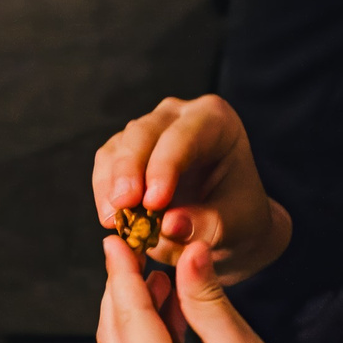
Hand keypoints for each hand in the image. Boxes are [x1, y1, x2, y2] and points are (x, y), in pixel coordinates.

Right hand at [91, 95, 290, 283]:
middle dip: (129, 169)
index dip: (164, 166)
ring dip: (111, 184)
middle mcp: (179, 115)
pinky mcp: (126, 149)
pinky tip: (111, 219)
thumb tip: (169, 226)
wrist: (227, 223)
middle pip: (143, 132)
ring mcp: (149, 129)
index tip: (154, 203)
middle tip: (124, 207)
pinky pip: (106, 164)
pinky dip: (104, 191)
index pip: (184, 135)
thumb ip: (207, 225)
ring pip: (119, 146)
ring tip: (114, 221)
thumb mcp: (236, 225)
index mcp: (216, 121)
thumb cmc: (239, 216)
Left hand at [96, 238, 294, 342]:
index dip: (122, 274)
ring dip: (133, 313)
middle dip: (123, 290)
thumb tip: (189, 251)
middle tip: (135, 252)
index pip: (130, 319)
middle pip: (115, 335)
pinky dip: (141, 339)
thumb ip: (208, 301)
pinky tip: (165, 313)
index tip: (115, 240)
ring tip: (159, 278)